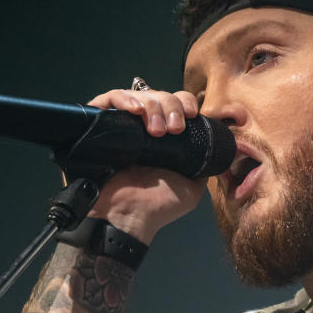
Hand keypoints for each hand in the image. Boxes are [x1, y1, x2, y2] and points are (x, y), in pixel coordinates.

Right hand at [83, 86, 206, 243]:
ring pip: (136, 95)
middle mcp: (139, 128)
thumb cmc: (157, 206)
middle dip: (170, 105)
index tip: (191, 115)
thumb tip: (215, 149)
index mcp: (161, 139)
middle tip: (174, 128)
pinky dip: (123, 99)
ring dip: (152, 105)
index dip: (183, 103)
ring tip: (157, 129)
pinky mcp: (97, 125)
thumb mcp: (192, 186)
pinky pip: (107, 99)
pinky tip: (135, 111)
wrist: (128, 217)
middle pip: (156, 96)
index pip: (173, 104)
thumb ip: (203, 166)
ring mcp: (118, 126)